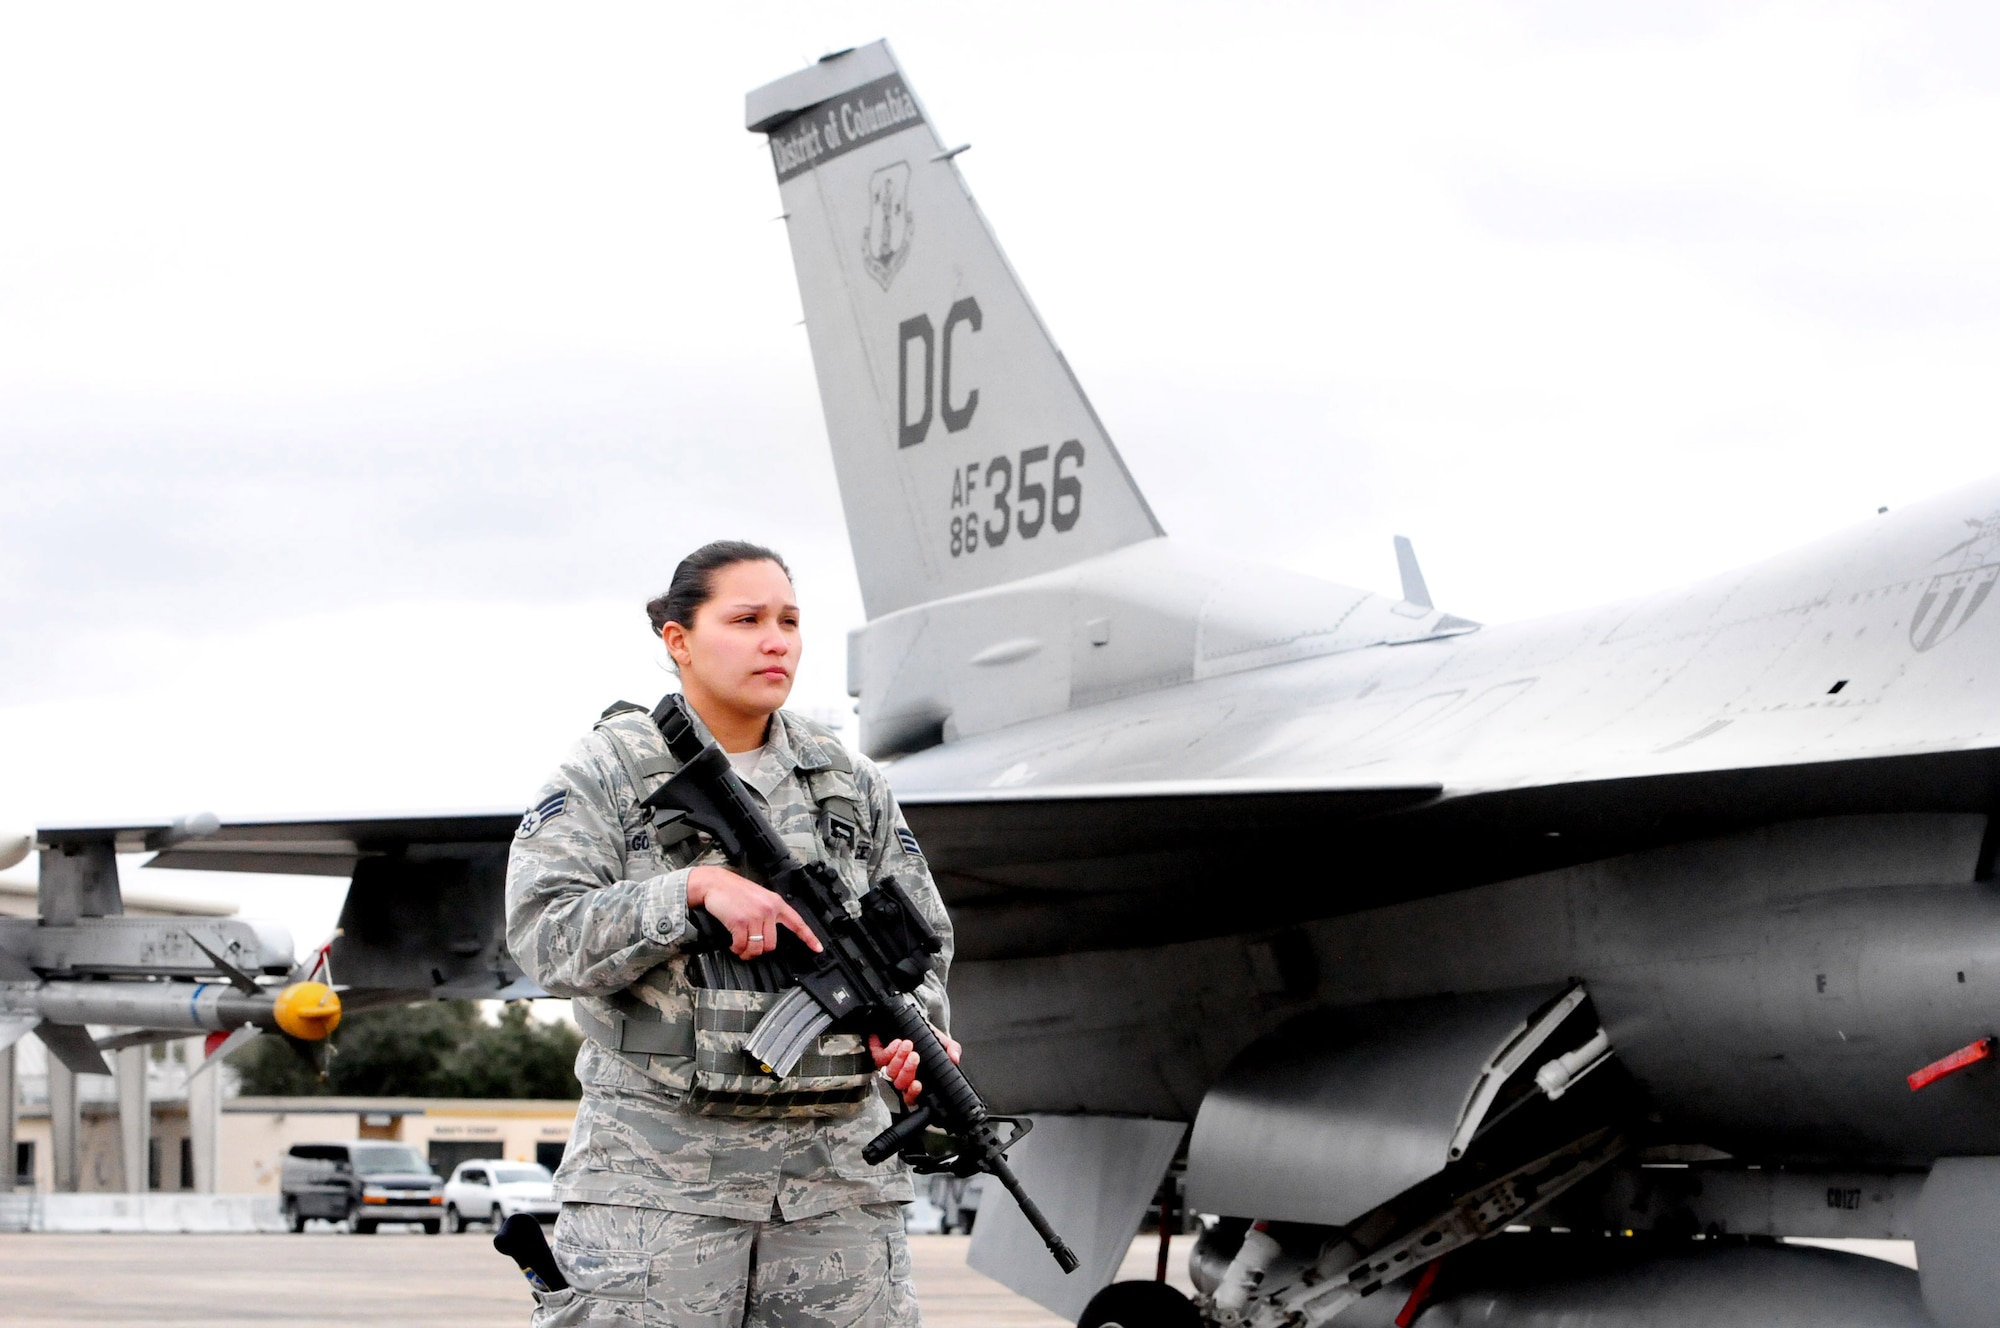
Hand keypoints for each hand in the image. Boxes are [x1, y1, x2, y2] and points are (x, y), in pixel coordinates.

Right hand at [686, 866, 821, 959]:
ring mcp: (755, 915)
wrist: (714, 883)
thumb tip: (769, 933)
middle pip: (772, 944)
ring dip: (747, 953)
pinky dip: (736, 949)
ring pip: (757, 948)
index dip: (809, 937)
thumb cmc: (734, 890)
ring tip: (741, 949)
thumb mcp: (759, 897)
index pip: (797, 923)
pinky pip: (742, 946)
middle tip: (751, 950)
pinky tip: (733, 945)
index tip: (818, 948)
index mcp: (776, 903)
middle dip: (760, 951)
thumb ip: (768, 912)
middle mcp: (768, 909)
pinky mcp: (740, 922)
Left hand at [868, 1028, 961, 1107]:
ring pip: (891, 1071)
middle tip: (915, 1056)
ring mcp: (890, 1066)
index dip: (913, 1094)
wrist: (912, 1021)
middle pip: (900, 1084)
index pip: (912, 1096)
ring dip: (899, 1058)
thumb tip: (955, 1058)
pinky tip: (897, 1043)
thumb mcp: (942, 1042)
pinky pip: (880, 1059)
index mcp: (917, 1078)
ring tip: (907, 1044)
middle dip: (908, 1070)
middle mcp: (902, 1076)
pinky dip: (889, 1051)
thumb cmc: (926, 1037)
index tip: (918, 1085)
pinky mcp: (879, 1055)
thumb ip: (951, 1050)